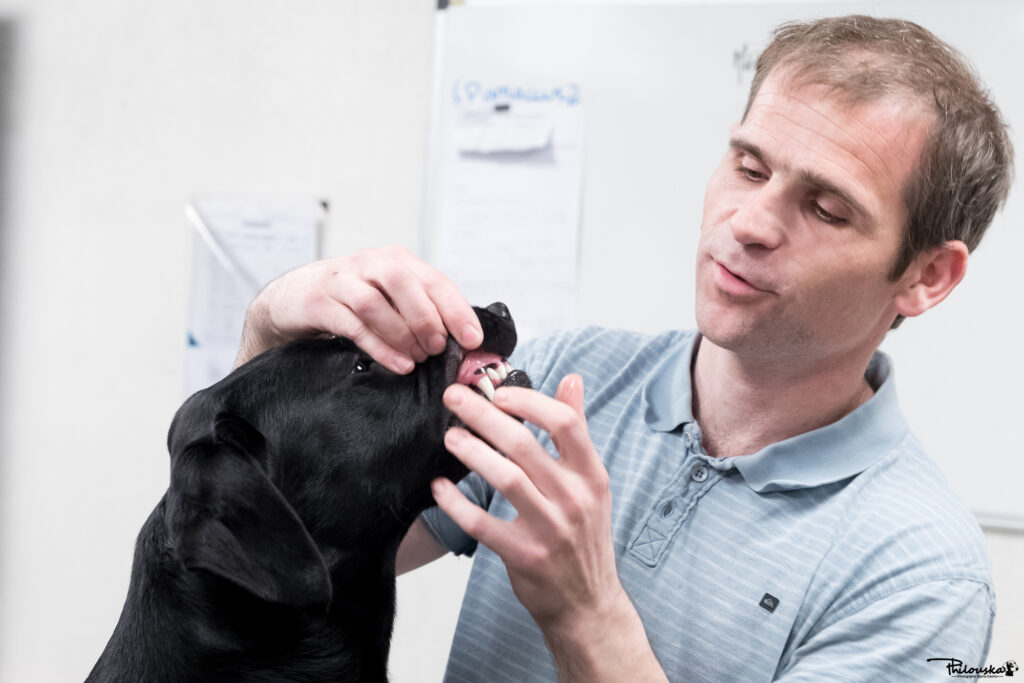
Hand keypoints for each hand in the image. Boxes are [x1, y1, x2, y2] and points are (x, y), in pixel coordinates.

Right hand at [234, 246, 481, 371]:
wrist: (291, 299)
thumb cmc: (350, 301)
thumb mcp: (387, 297)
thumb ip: (419, 310)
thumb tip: (461, 341)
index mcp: (395, 260)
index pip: (433, 280)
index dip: (456, 309)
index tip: (472, 338)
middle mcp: (369, 263)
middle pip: (404, 283)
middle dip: (427, 319)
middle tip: (438, 349)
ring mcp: (341, 280)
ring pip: (376, 304)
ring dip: (402, 335)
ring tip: (417, 360)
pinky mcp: (318, 302)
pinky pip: (353, 324)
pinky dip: (379, 347)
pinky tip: (397, 364)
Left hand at [433, 375, 623, 634]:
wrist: (588, 603)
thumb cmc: (583, 535)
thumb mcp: (591, 482)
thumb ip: (577, 429)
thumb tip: (571, 380)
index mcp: (591, 476)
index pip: (565, 424)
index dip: (530, 402)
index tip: (499, 392)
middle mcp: (574, 499)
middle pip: (525, 446)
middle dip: (483, 416)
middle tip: (454, 399)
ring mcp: (549, 530)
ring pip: (505, 479)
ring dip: (471, 453)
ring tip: (449, 437)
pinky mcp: (523, 555)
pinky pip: (482, 524)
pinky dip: (456, 503)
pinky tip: (440, 486)